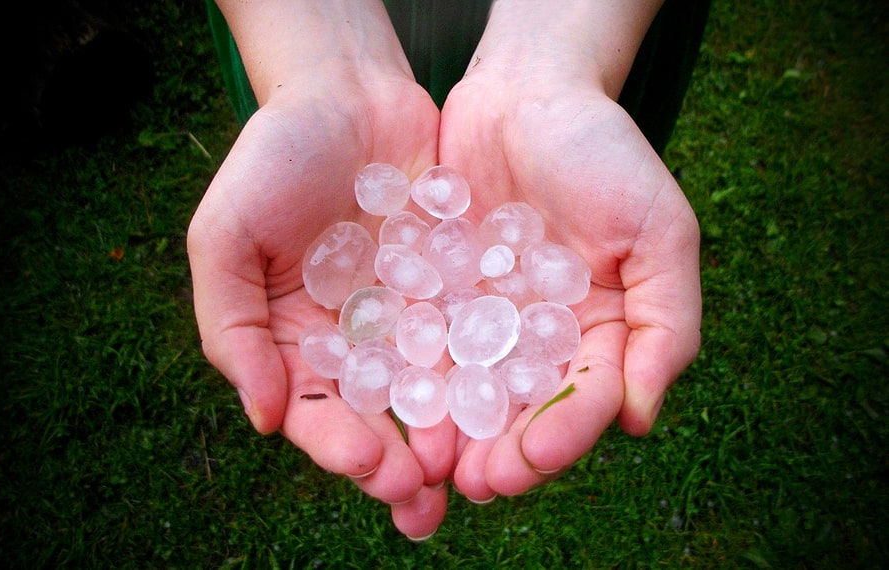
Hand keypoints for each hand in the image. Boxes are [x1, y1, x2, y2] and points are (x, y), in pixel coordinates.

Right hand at [187, 1, 450, 538]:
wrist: (347, 93)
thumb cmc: (272, 160)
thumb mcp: (226, 237)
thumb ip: (233, 329)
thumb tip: (265, 420)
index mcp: (297, 343)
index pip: (319, 412)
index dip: (344, 448)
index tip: (378, 470)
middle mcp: (358, 342)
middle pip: (382, 420)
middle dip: (405, 465)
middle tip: (432, 500)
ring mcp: (412, 317)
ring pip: (436, 392)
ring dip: (456, 436)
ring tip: (480, 472)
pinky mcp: (457, 287)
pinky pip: (477, 336)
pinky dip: (493, 372)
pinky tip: (517, 401)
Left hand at [438, 20, 701, 500]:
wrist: (526, 93)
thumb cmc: (604, 154)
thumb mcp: (659, 232)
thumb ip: (666, 324)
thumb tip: (640, 419)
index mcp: (602, 329)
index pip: (586, 398)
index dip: (562, 436)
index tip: (532, 461)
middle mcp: (542, 335)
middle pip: (525, 409)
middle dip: (502, 452)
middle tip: (475, 484)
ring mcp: (487, 318)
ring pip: (471, 390)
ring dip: (453, 433)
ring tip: (430, 469)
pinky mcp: (440, 295)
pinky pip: (426, 344)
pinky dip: (413, 379)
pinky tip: (393, 407)